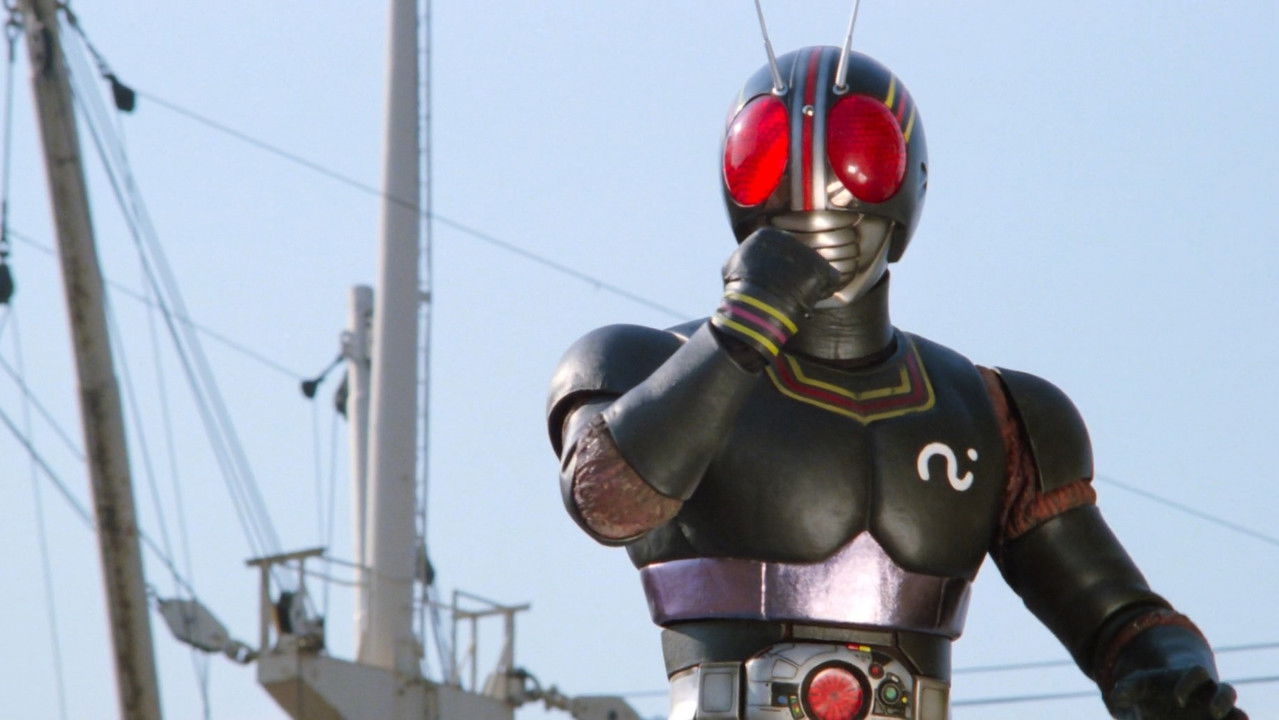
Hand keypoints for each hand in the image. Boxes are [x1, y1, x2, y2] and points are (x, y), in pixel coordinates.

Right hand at [711, 228, 840, 359]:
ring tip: (796, 299)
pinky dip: (823, 291)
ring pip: (812, 268)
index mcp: (767, 235)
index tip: (773, 283)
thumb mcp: (731, 266)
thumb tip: (742, 257)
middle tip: (787, 293)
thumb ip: (743, 257)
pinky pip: (829, 279)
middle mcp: (790, 238)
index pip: (778, 249)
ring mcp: (807, 252)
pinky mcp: (822, 268)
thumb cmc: (740, 289)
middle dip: (795, 274)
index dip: (778, 269)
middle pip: (797, 258)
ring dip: (808, 283)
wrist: (757, 303)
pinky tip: (809, 301)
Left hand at [1109, 666, 1245, 719]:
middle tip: (1214, 712)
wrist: (1168, 702)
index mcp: (1191, 678)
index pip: (1197, 673)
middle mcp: (1211, 694)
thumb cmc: (1153, 691)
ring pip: (1238, 714)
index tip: (1176, 698)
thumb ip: (1128, 687)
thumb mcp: (1139, 685)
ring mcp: (1220, 713)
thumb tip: (1116, 695)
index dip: (1189, 683)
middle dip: (1223, 700)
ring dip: (1238, 719)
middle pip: (1228, 691)